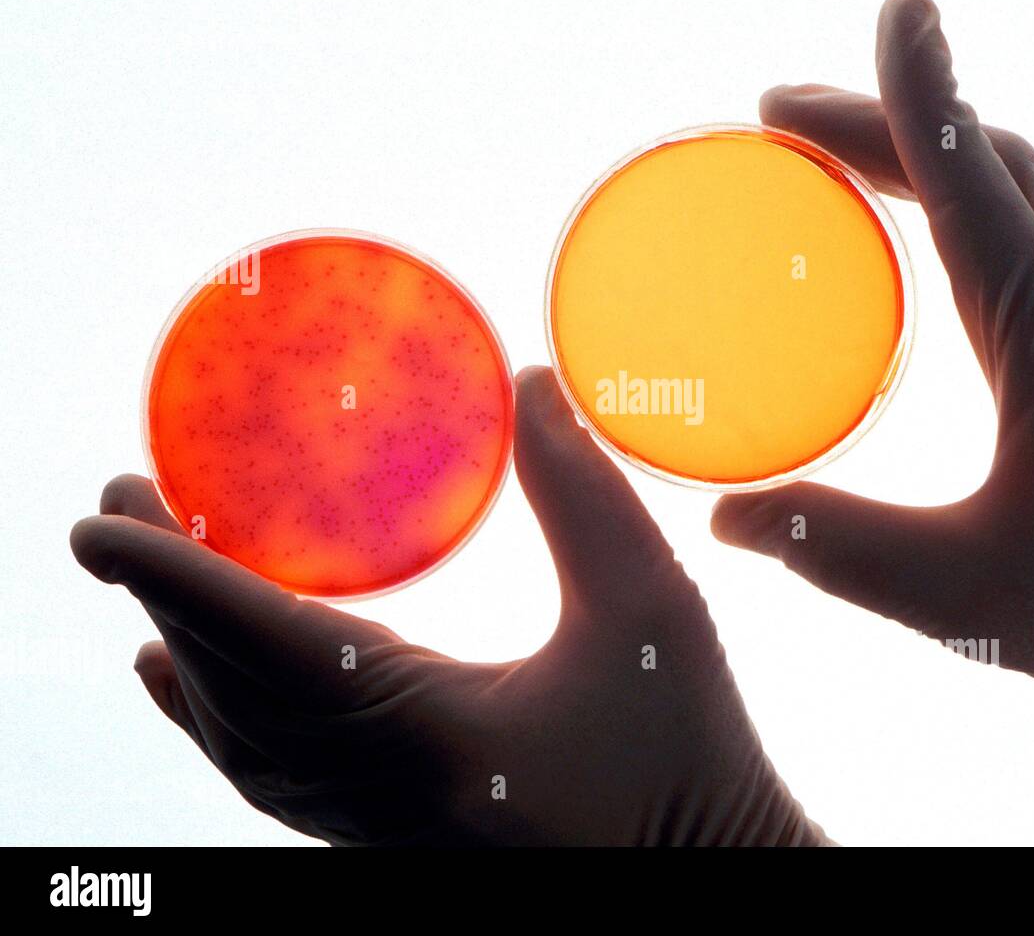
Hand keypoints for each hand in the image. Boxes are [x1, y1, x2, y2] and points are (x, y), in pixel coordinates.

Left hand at [71, 367, 821, 845]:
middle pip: (235, 691)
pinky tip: (189, 691)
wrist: (711, 870)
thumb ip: (585, 496)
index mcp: (432, 737)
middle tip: (125, 506)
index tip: (101, 519)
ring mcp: (383, 826)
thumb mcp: (654, 609)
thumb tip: (529, 384)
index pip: (270, 646)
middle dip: (165, 596)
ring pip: (243, 744)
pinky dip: (215, 722)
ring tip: (144, 588)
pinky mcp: (398, 836)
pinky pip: (272, 780)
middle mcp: (384, 792)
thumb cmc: (689, 752)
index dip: (178, 576)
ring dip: (184, 655)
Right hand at [713, 0, 1033, 732]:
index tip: (896, 12)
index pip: (980, 187)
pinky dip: (990, 183)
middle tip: (784, 112)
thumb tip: (726, 518)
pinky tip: (952, 207)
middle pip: (994, 163)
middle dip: (891, 116)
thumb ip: (836, 549)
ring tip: (852, 143)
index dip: (924, 96)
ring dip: (943, 142)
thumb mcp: (961, 596)